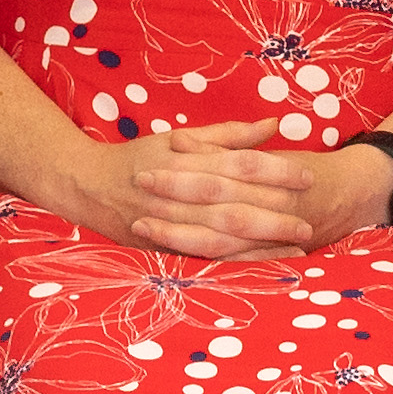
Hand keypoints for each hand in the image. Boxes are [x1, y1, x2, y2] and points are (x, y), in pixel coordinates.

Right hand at [94, 122, 392, 262]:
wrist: (84, 184)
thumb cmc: (137, 157)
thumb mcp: (178, 136)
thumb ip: (227, 134)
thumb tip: (272, 126)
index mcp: (184, 160)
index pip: (238, 164)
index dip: (275, 170)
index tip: (306, 175)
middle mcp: (177, 193)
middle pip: (233, 204)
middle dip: (273, 215)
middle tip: (308, 221)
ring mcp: (168, 223)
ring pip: (220, 236)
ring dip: (259, 245)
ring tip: (295, 249)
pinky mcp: (161, 248)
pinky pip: (203, 259)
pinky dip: (235, 264)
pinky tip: (263, 267)